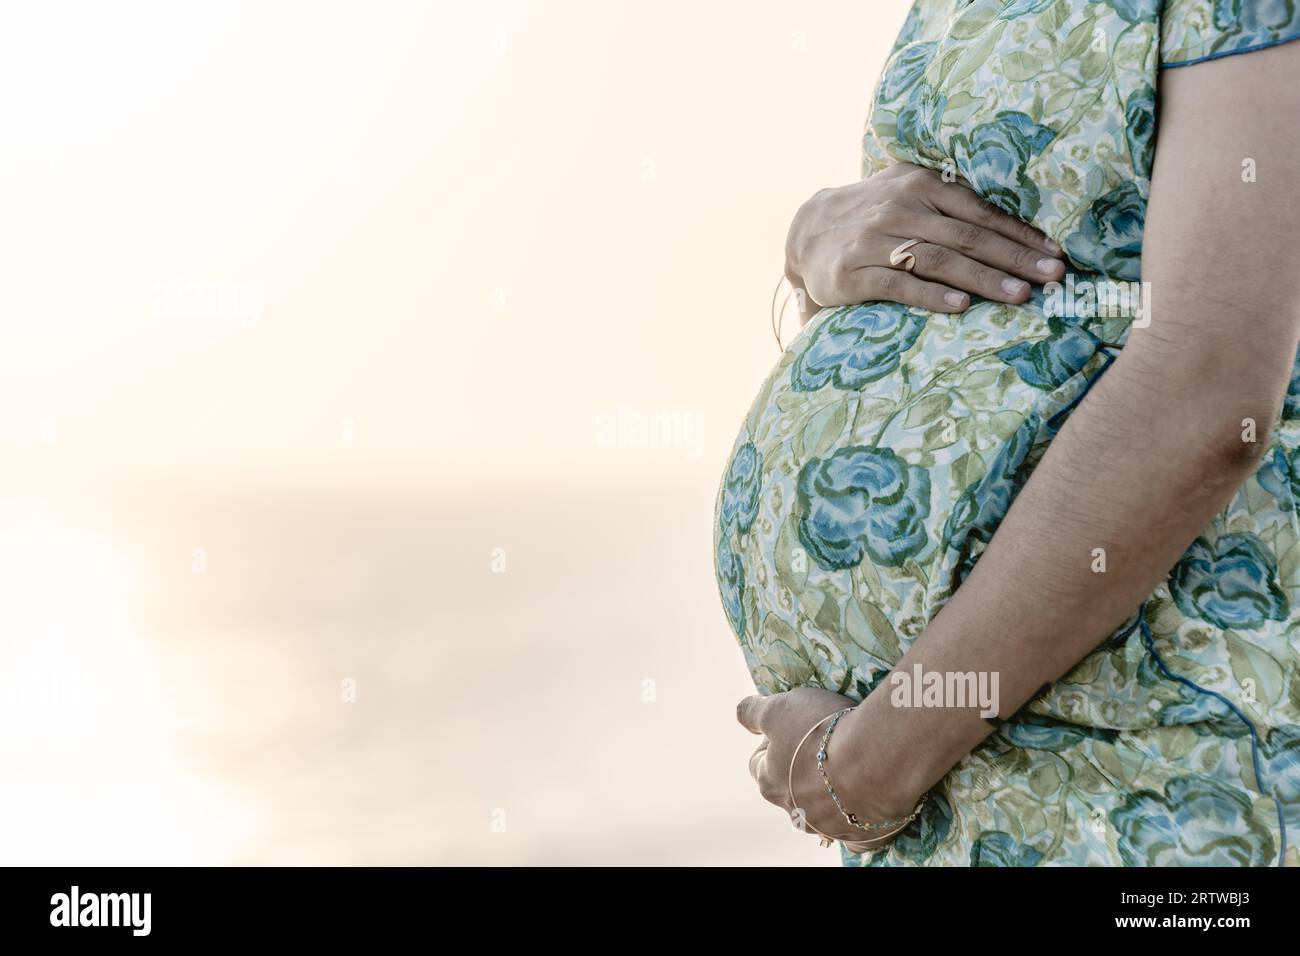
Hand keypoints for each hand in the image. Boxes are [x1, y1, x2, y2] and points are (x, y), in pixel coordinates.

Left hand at [736, 687, 915, 852]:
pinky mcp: (860, 834)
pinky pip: (854, 825)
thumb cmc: (821, 732)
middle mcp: (794, 810)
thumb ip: (754, 712)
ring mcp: (828, 826)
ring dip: (829, 790)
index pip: (758, 763)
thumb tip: (741, 713)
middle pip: (789, 789)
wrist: (875, 762)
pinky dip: (858, 810)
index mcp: (770, 782)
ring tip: (850, 764)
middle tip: (823, 744)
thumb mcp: (779, 709)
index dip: (772, 743)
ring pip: (821, 809)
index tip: (791, 728)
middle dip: (800, 768)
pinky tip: (868, 791)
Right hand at [784, 163, 1065, 323]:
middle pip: (968, 236)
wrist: (805, 231)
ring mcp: (875, 241)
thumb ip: (953, 200)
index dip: (1021, 232)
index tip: (1056, 252)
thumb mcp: (909, 192)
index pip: (981, 210)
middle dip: (1014, 258)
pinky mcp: (854, 273)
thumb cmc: (873, 214)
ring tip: (1019, 296)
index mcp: (921, 184)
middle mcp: (900, 208)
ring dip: (984, 279)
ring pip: (939, 260)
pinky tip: (961, 308)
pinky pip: (899, 285)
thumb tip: (1018, 222)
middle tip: (1053, 277)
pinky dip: (932, 296)